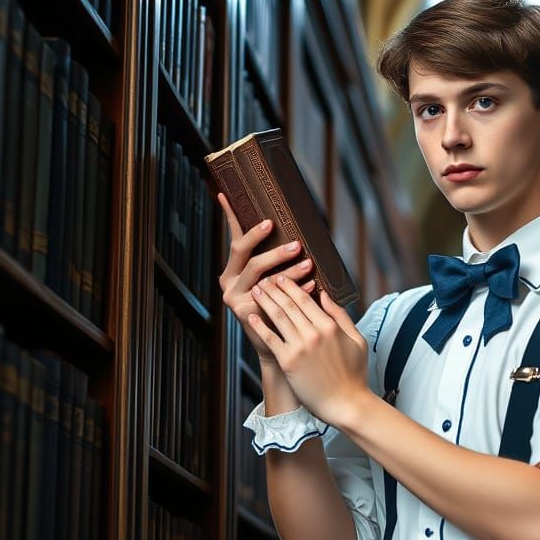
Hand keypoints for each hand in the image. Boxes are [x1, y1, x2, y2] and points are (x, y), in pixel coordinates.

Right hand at [216, 191, 315, 366]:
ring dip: (289, 269)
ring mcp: (234, 296)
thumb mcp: (277, 282)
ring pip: (263, 276)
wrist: (276, 346)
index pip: (234, 237)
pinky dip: (296, 289)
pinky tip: (311, 286)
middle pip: (247, 255)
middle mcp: (229, 280)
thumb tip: (297, 232)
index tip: (227, 194)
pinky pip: (273, 297)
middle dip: (273, 248)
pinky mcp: (244, 311)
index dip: (231, 216)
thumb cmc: (280, 309)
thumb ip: (278, 261)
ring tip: (310, 263)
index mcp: (234, 269)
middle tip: (296, 243)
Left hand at [247, 272, 369, 426]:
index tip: (282, 277)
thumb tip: (325, 295)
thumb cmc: (354, 374)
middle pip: (289, 304)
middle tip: (264, 278)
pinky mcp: (288, 362)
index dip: (291, 285)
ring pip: (278, 317)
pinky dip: (259, 326)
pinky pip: (270, 339)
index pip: (306, 299)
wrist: (346, 404)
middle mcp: (314, 333)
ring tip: (256, 290)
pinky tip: (251, 316)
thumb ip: (341, 316)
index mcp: (330, 326)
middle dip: (274, 288)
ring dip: (265, 301)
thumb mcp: (357, 340)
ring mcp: (300, 347)